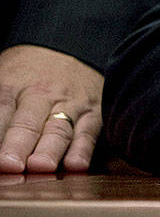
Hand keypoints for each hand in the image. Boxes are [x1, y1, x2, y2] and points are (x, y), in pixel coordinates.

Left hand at [0, 45, 102, 172]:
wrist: (69, 48)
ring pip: (59, 129)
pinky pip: (89, 133)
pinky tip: (77, 165)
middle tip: (11, 164)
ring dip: (50, 150)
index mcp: (12, 87)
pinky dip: (84, 149)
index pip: (1, 113)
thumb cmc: (26, 72)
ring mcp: (70, 105)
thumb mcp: (3, 80)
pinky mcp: (94, 114)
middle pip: (28, 123)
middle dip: (19, 145)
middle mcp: (41, 96)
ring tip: (41, 167)